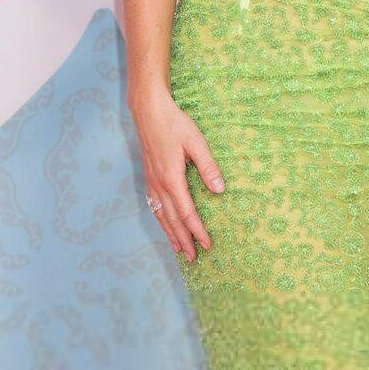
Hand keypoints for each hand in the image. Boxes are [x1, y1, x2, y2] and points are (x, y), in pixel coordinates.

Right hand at [130, 90, 224, 261]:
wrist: (148, 111)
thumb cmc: (174, 123)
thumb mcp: (196, 142)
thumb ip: (208, 166)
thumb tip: (220, 190)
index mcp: (172, 179)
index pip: (187, 212)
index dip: (197, 230)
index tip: (207, 244)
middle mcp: (159, 185)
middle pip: (173, 220)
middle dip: (184, 240)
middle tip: (193, 258)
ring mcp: (151, 181)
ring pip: (161, 215)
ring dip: (171, 234)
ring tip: (179, 249)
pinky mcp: (148, 176)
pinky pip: (154, 205)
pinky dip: (161, 219)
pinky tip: (164, 223)